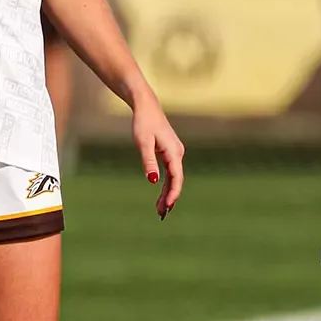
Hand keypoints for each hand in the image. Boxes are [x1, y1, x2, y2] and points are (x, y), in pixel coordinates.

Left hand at [131, 93, 185, 219]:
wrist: (146, 106)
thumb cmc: (143, 123)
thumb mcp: (143, 143)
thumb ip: (149, 162)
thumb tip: (154, 181)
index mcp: (174, 152)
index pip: (176, 177)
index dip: (173, 193)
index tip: (168, 206)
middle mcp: (178, 153)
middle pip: (176, 180)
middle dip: (169, 197)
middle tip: (161, 214)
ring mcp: (174, 153)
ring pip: (173, 177)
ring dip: (167, 193)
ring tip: (160, 210)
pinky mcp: (169, 153)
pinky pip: (170, 172)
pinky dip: (166, 184)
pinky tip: (161, 193)